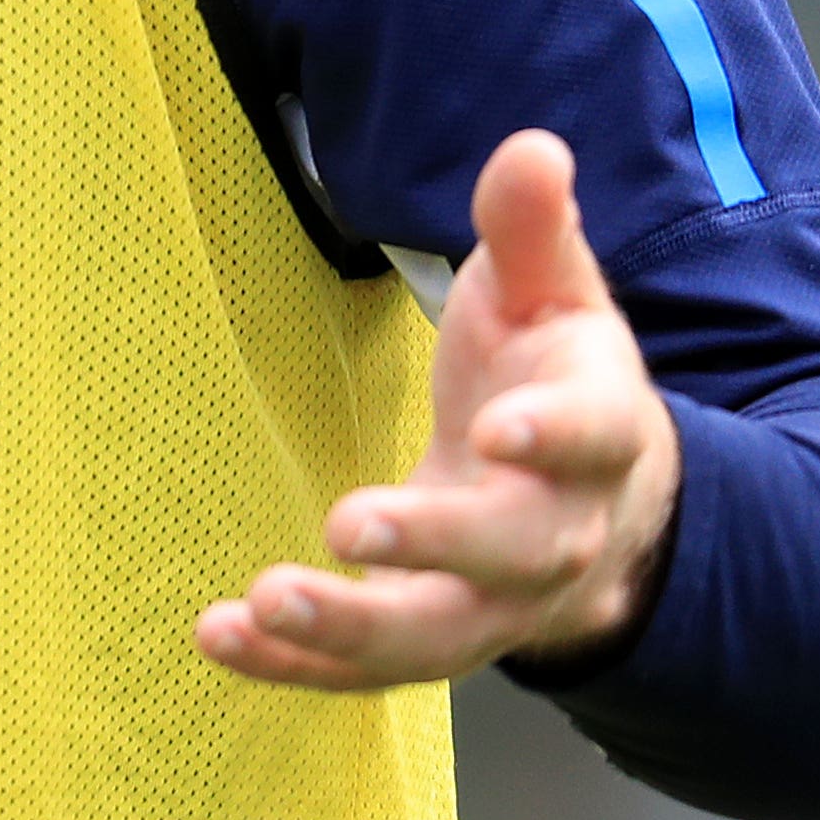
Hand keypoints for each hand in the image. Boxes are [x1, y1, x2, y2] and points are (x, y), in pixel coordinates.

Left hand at [195, 129, 680, 690]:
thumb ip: (533, 231)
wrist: (599, 510)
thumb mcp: (554, 295)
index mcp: (599, 437)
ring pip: (437, 637)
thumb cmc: (555, 380)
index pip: (591, 440)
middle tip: (349, 526)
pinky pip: (369, 671)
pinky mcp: (433, 638)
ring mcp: (496, 602)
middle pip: (511, 557)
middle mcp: (556, 535)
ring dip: (350, 629)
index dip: (552, 437)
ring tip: (263, 605)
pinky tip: (220, 638)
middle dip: (434, 545)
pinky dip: (296, 667)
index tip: (497, 426)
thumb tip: (533, 148)